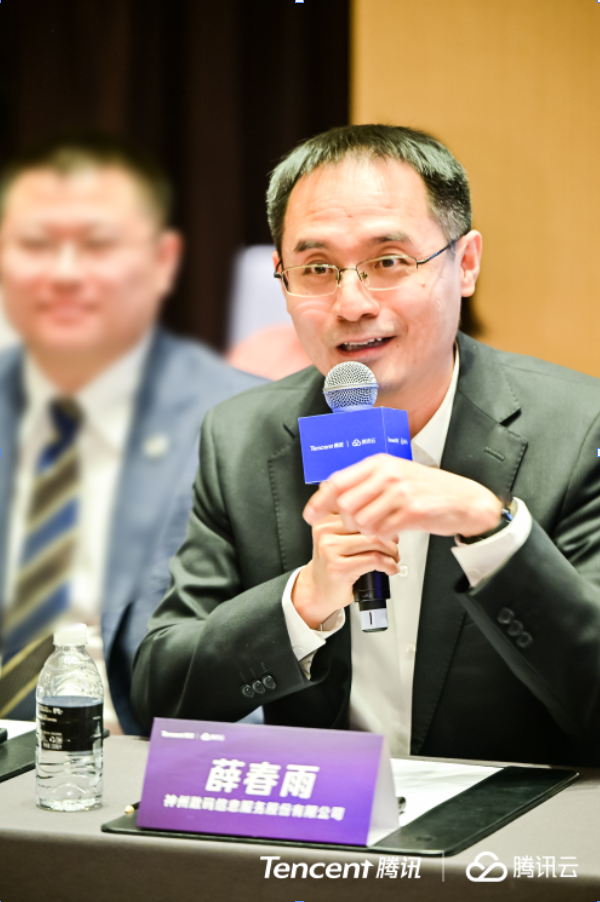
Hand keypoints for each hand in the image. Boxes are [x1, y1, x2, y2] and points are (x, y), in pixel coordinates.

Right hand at [291, 511, 399, 628]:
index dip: (381, 521)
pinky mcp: (338, 567)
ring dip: (391, 552)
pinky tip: (390, 569)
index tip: (388, 531)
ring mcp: (329, 549)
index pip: (361, 511)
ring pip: (374, 541)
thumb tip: (385, 518)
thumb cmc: (332, 564)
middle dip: (389, 538)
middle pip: (369, 525)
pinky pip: (374, 560)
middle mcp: (324, 531)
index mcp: (325, 519)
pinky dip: (389, 565)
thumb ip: (355, 524)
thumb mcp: (339, 537)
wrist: (318, 589)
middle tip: (393, 548)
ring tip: (392, 558)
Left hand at [303, 455, 501, 541]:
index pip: (337, 481)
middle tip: (358, 526)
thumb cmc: (429, 489)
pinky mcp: (412, 511)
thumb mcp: (396, 475)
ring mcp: (400, 492)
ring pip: (362, 520)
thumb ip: (368, 481)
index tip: (311, 515)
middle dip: (347, 521)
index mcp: (380, 463)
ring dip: (366, 531)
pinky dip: (382, 536)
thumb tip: (334, 491)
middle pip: (346, 504)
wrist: (464, 500)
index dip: (320, 501)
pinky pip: (382, 530)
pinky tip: (391, 532)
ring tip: (378, 529)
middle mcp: (388, 474)